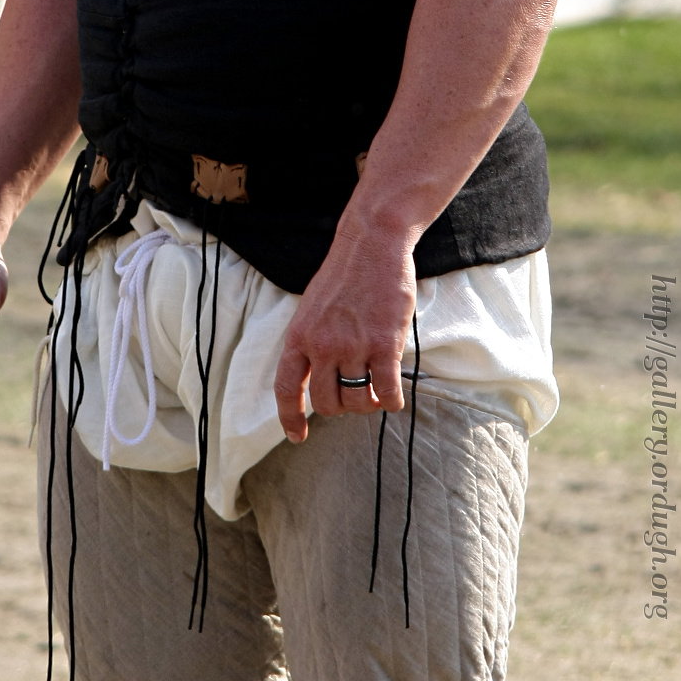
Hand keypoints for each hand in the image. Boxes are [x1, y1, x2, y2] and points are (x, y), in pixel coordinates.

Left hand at [274, 215, 416, 439]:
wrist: (372, 244)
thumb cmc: (345, 274)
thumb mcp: (312, 308)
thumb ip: (311, 342)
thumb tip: (317, 377)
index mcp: (299, 336)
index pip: (286, 388)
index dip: (290, 417)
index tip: (298, 436)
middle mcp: (322, 345)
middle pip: (328, 404)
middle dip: (343, 406)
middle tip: (356, 393)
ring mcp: (353, 346)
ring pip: (358, 402)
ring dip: (368, 402)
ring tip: (376, 388)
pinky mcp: (384, 345)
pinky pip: (386, 393)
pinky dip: (391, 400)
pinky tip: (394, 394)